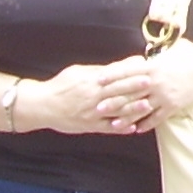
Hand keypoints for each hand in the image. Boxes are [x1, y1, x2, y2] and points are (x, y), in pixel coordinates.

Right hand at [20, 61, 155, 135]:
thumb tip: (122, 64)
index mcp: (90, 82)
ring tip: (147, 105)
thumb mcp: (80, 72)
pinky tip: (132, 128)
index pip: (114, 76)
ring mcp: (91, 113)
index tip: (143, 67)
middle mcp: (92, 97)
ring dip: (132, 109)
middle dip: (134, 87)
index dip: (129, 72)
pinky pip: (106, 128)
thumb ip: (102, 70)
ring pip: (115, 111)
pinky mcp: (88, 126)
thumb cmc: (62, 85)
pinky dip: (119, 128)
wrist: (42, 106)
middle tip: (150, 83)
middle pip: (117, 91)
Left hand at [96, 42, 192, 132]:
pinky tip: (137, 130)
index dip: (112, 76)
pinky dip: (146, 124)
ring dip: (126, 117)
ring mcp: (164, 96)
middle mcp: (156, 82)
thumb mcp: (175, 50)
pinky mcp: (173, 106)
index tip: (99, 80)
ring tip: (113, 123)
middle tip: (97, 106)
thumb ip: (158, 55)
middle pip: (130, 92)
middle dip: (113, 100)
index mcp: (155, 66)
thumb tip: (148, 53)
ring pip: (140, 108)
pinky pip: (157, 118)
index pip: (128, 71)